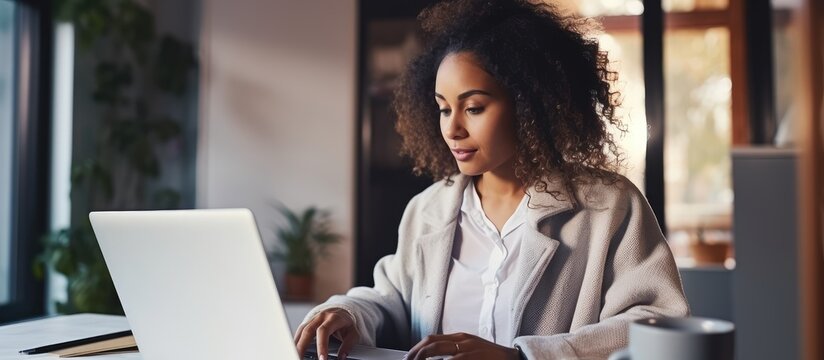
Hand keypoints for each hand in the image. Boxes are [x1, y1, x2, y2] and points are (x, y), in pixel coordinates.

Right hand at [294, 308, 359, 359]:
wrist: (343, 312)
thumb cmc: (347, 324)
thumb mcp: (354, 333)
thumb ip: (348, 344)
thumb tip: (342, 357)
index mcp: (333, 318)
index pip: (324, 331)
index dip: (321, 345)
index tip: (322, 359)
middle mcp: (321, 317)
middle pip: (307, 331)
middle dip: (303, 347)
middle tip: (301, 359)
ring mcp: (313, 319)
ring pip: (301, 331)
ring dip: (296, 344)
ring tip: (296, 356)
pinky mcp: (308, 322)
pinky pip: (299, 331)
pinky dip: (296, 341)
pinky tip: (296, 350)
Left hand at [406, 333, 520, 359]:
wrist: (513, 359)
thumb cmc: (491, 357)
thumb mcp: (471, 350)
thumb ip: (455, 351)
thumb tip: (436, 357)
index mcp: (460, 337)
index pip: (431, 338)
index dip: (417, 348)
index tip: (409, 358)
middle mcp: (462, 340)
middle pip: (431, 343)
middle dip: (415, 354)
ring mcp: (467, 348)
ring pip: (437, 350)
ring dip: (423, 359)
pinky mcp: (473, 356)